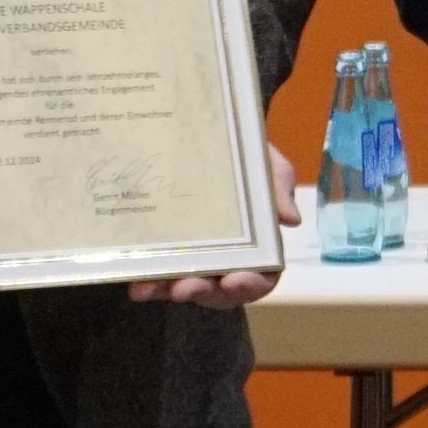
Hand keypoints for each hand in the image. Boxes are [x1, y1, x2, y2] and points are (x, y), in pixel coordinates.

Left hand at [130, 142, 302, 310]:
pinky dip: (147, 284)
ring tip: (149, 288)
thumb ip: (279, 184)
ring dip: (168, 293)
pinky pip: (156, 277)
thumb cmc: (238, 154)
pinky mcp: (163, 254)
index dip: (251, 284)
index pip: (261, 276)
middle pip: (221, 291)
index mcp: (258, 243)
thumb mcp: (264, 161)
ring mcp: (192, 259)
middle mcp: (226, 258)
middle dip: (204, 293)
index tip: (235, 280)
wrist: (197, 134)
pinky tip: (136, 282)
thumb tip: (291, 219)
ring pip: (184, 289)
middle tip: (186, 287)